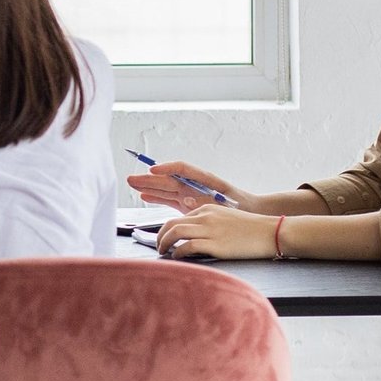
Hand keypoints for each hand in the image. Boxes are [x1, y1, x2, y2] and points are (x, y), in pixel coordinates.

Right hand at [124, 160, 254, 212]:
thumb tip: (187, 200)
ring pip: (165, 188)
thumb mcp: (227, 202)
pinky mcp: (188, 204)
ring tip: (132, 183)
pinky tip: (145, 195)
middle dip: (149, 178)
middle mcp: (194, 185)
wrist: (250, 212)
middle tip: (130, 178)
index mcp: (203, 179)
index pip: (182, 169)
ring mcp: (190, 194)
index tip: (153, 170)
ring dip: (149, 186)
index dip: (166, 168)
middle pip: (168, 178)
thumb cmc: (241, 204)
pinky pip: (168, 199)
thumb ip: (205, 200)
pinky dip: (156, 197)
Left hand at [155, 204, 279, 260]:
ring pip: (175, 232)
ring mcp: (210, 230)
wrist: (270, 232)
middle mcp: (206, 217)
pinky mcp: (215, 244)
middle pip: (171, 223)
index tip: (164, 239)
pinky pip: (187, 246)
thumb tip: (193, 236)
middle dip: (160, 236)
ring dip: (163, 243)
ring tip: (163, 252)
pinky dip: (177, 252)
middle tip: (158, 246)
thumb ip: (209, 223)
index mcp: (208, 209)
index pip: (180, 218)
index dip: (168, 229)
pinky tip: (176, 257)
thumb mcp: (227, 218)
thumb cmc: (251, 229)